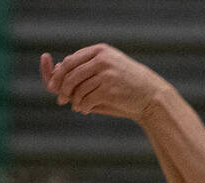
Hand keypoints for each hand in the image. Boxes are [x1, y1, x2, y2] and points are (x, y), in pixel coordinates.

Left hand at [39, 44, 168, 121]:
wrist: (151, 96)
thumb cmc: (126, 85)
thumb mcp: (106, 71)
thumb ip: (84, 70)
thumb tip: (55, 71)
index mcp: (100, 51)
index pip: (70, 61)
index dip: (58, 74)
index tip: (53, 86)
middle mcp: (101, 59)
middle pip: (70, 74)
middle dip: (62, 88)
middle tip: (61, 100)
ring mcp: (106, 73)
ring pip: (77, 89)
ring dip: (75, 100)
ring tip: (78, 107)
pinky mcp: (109, 89)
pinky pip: (86, 99)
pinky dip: (83, 107)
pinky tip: (86, 110)